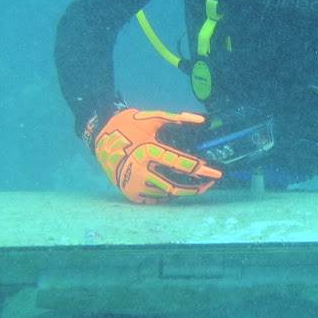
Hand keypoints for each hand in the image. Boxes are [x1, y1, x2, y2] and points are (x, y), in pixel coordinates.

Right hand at [90, 107, 221, 202]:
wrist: (101, 140)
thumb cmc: (129, 126)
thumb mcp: (151, 118)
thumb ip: (176, 119)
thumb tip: (202, 121)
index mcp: (148, 151)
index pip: (181, 164)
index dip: (201, 170)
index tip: (216, 173)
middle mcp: (141, 171)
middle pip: (176, 186)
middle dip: (197, 187)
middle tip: (209, 184)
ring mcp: (135, 185)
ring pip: (167, 194)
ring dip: (184, 191)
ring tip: (196, 187)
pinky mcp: (132, 194)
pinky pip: (155, 198)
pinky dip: (167, 194)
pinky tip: (174, 186)